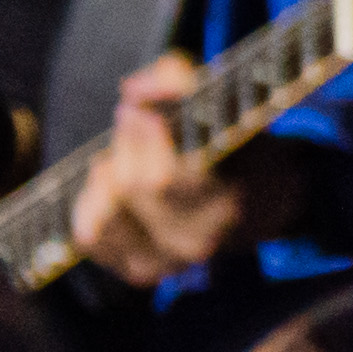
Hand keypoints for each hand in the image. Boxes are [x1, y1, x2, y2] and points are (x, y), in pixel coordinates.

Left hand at [71, 56, 326, 283]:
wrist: (260, 202)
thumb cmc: (231, 141)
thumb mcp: (219, 101)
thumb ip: (176, 78)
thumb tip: (134, 90)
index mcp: (228, 200)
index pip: (163, 180)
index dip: (143, 140)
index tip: (140, 109)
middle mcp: (199, 241)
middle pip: (133, 188)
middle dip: (126, 144)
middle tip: (133, 118)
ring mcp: (168, 263)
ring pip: (104, 215)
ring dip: (107, 174)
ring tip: (127, 156)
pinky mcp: (141, 272)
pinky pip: (91, 236)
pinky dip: (92, 204)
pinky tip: (114, 185)